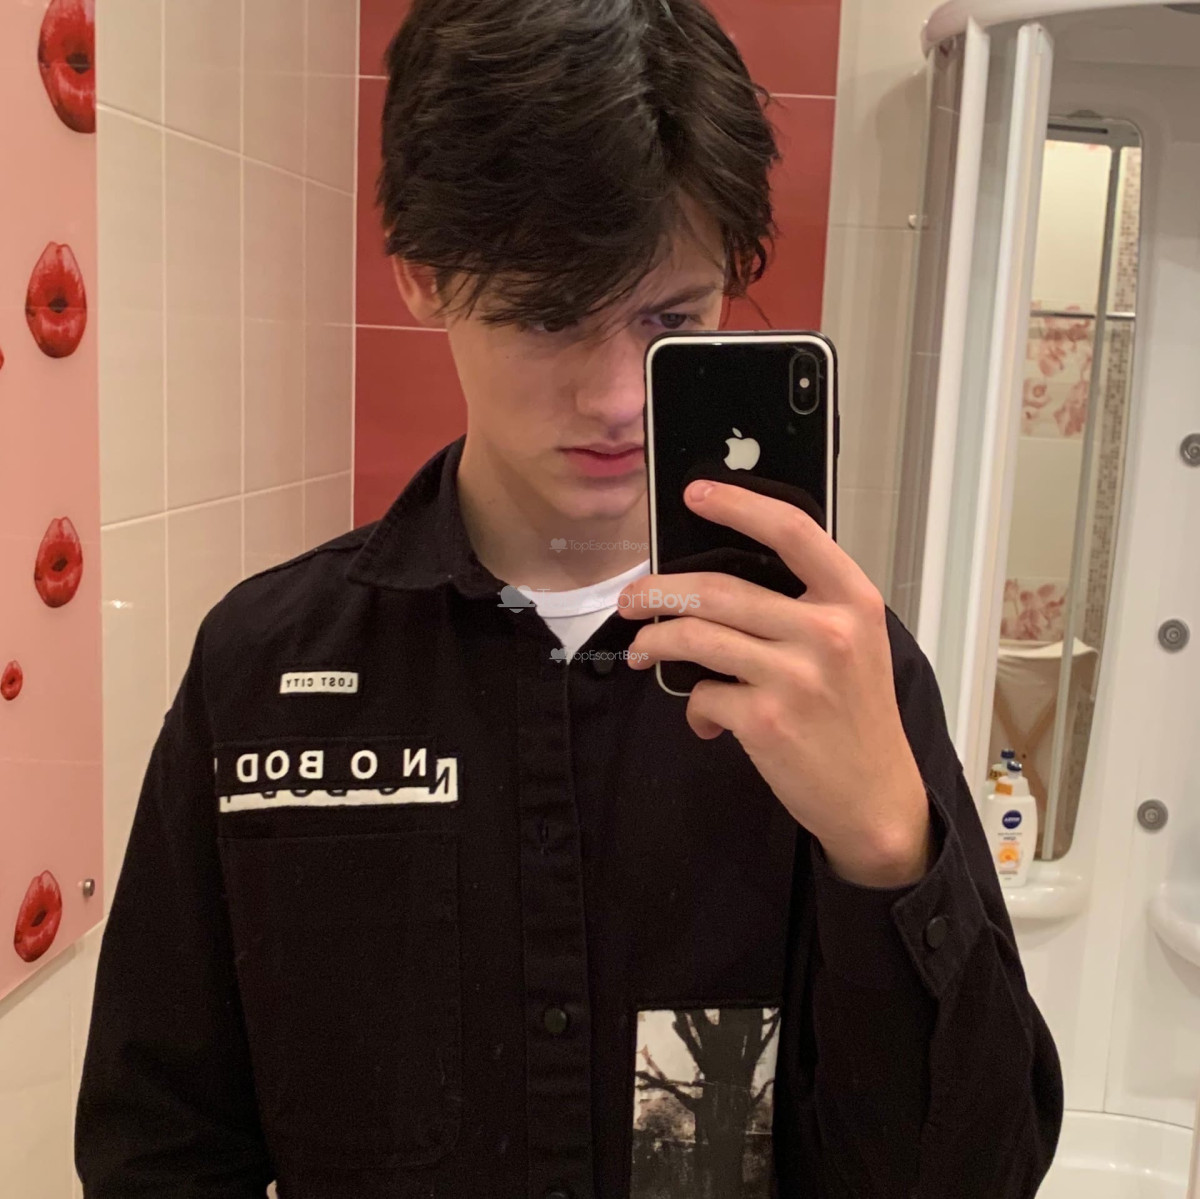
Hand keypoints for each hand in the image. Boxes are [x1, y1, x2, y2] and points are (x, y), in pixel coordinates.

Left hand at [619, 480, 931, 887]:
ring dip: (655, 642)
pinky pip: (704, 696)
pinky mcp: (767, 721)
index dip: (739, 505)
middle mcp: (828, 631)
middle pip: (719, 588)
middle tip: (631, 599)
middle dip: (659, 591)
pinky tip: (706, 720)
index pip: (793, 531)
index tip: (696, 494)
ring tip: (641, 651)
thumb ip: (806, 605)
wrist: (877, 799)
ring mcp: (796, 677)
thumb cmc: (858, 716)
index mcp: (853, 601)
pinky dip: (694, 707)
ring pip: (697, 637)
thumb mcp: (855, 645)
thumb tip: (719, 583)